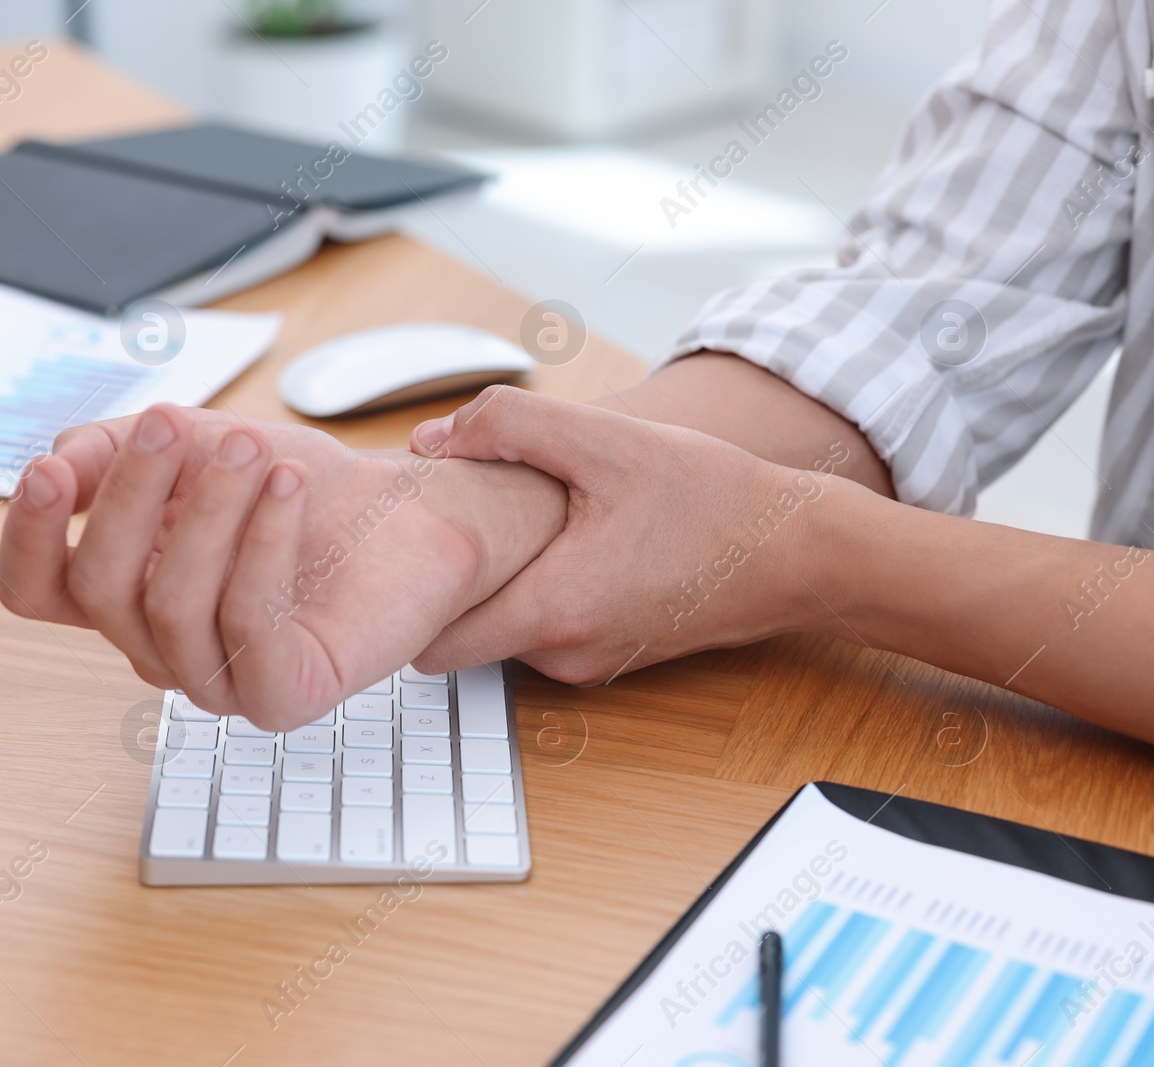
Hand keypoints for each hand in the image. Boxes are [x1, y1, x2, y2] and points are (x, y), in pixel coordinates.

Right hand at [0, 404, 565, 727]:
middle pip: (97, 588)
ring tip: (252, 450)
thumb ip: (114, 450)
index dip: (26, 535)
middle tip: (176, 425)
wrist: (407, 514)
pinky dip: (261, 544)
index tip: (48, 471)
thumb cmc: (299, 488)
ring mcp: (219, 678)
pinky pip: (244, 626)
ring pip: (168, 606)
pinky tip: (285, 489)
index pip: (36, 589)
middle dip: (131, 495)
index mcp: (126, 591)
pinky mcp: (283, 694)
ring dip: (207, 512)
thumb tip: (53, 462)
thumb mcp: (195, 445)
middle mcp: (161, 644)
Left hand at [407, 386, 845, 683]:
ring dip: (493, 580)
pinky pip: (537, 628)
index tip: (406, 541)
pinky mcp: (603, 657)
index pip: (431, 642)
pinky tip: (554, 538)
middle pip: (458, 635)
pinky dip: (531, 588)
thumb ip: (508, 426)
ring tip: (511, 519)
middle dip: (445, 581)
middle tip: (450, 514)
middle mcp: (562, 656)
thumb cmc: (711, 496)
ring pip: (497, 630)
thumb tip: (427, 440)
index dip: (409, 590)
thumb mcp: (606, 438)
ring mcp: (583, 664)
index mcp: (554, 612)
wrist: (796, 551)